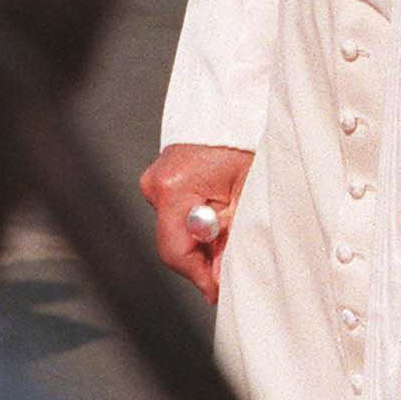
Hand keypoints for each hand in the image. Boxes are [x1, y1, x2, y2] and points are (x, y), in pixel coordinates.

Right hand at [138, 143, 254, 302]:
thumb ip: (232, 235)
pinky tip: (217, 217)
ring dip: (199, 241)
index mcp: (175, 187)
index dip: (199, 276)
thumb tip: (221, 276)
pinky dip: (194, 223)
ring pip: (174, 230)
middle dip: (201, 260)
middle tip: (227, 270)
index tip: (217, 292)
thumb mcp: (246, 191)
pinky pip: (174, 213)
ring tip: (228, 232)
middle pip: (173, 244)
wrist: (230, 107)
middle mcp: (156, 185)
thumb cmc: (242, 141)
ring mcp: (154, 181)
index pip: (176, 250)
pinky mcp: (159, 178)